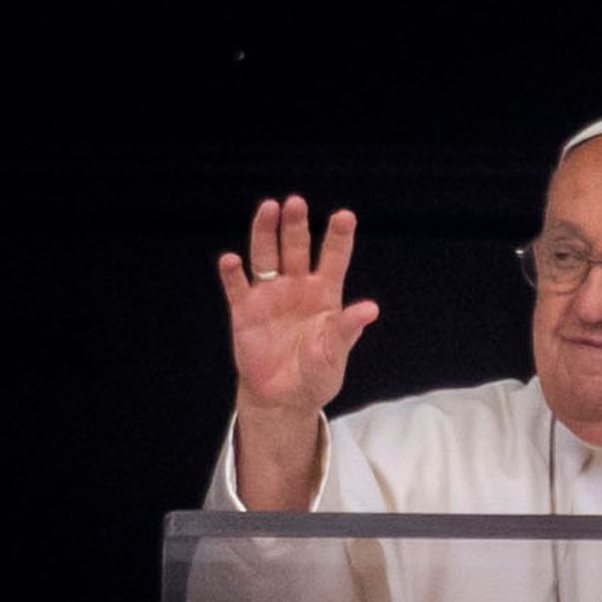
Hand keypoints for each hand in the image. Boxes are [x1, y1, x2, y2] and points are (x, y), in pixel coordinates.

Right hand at [218, 195, 380, 419]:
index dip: (338, 237)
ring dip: (265, 233)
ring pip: (265, 256)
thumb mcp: (335, 354)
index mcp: (325, 293)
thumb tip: (370, 309)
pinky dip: (233, 273)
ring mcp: (269, 295)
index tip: (344, 216)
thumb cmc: (316, 374)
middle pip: (295, 247)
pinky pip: (237, 286)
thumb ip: (347, 329)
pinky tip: (231, 260)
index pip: (334, 258)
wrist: (283, 398)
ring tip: (268, 209)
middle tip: (296, 202)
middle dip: (295, 225)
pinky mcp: (245, 310)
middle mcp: (297, 286)